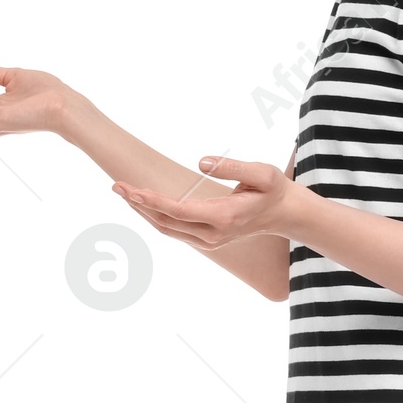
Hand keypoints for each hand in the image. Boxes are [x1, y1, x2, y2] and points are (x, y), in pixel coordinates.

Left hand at [112, 155, 295, 248]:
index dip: (151, 200)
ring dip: (144, 212)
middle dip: (139, 204)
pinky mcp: (207, 240)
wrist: (285, 215)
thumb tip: (200, 162)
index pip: (177, 210)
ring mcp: (208, 241)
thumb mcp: (262, 173)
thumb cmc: (274, 190)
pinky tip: (144, 204)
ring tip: (125, 192)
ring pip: (167, 229)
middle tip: (117, 184)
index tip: (131, 188)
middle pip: (165, 221)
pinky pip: (174, 230)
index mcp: (223, 218)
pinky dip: (156, 217)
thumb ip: (231, 167)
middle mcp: (212, 234)